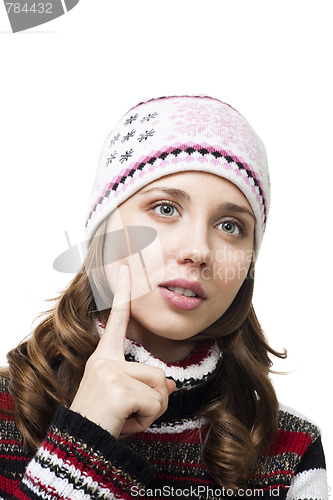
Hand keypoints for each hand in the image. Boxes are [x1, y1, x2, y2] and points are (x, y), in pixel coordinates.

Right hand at [70, 265, 174, 438]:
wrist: (80, 446)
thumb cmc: (102, 421)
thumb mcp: (125, 398)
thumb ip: (146, 385)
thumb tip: (174, 384)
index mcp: (103, 357)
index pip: (117, 320)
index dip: (122, 293)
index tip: (126, 267)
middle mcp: (105, 360)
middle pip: (158, 372)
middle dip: (155, 399)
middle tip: (130, 413)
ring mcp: (111, 373)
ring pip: (161, 388)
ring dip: (152, 410)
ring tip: (127, 418)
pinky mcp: (119, 389)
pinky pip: (156, 403)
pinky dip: (149, 419)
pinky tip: (126, 423)